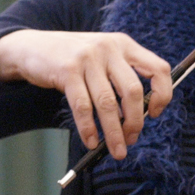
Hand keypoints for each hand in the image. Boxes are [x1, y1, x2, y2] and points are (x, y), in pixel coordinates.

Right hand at [0, 29, 171, 158]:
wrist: (32, 46)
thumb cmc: (72, 58)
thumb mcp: (102, 56)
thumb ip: (121, 75)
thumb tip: (139, 116)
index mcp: (124, 44)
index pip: (158, 68)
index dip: (162, 94)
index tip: (154, 114)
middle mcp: (108, 48)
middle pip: (132, 91)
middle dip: (135, 122)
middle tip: (130, 139)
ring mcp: (87, 58)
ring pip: (108, 103)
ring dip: (114, 132)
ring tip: (116, 150)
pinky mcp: (67, 71)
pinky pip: (83, 107)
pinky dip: (88, 129)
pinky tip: (91, 141)